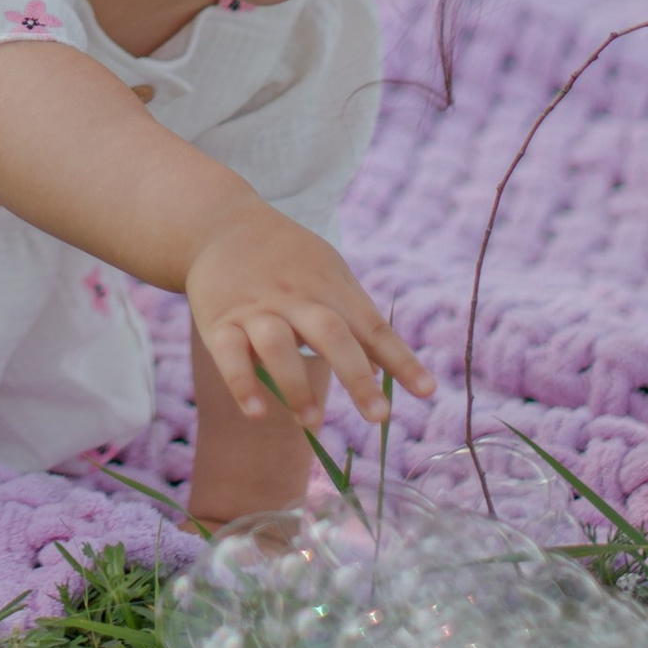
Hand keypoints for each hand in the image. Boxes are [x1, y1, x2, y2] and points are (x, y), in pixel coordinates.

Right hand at [184, 207, 435, 430]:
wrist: (220, 223)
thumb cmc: (288, 259)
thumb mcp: (329, 275)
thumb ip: (359, 322)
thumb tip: (389, 372)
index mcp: (329, 287)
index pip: (372, 326)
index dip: (401, 359)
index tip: (428, 391)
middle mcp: (296, 298)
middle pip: (330, 334)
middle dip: (356, 376)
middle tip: (379, 418)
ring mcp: (256, 310)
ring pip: (277, 345)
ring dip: (297, 386)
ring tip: (313, 423)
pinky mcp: (219, 321)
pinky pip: (229, 355)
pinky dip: (242, 384)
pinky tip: (256, 413)